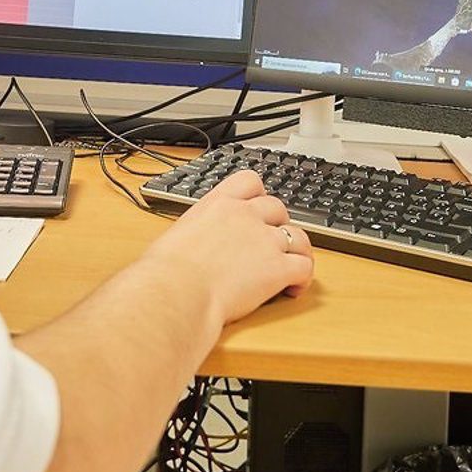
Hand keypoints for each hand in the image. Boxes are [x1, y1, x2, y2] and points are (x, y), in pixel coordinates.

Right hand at [143, 171, 313, 327]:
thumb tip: (192, 246)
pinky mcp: (278, 268)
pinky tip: (293, 289)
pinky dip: (303, 279)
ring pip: (299, 236)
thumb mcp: (177, 236)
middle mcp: (246, 215)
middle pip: (278, 208)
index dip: (258, 194)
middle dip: (277, 224)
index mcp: (218, 204)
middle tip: (270, 244)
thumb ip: (196, 232)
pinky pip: (305, 267)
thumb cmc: (166, 272)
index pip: (250, 181)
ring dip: (297, 250)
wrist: (177, 291)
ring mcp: (265, 240)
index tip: (256, 208)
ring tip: (291, 266)